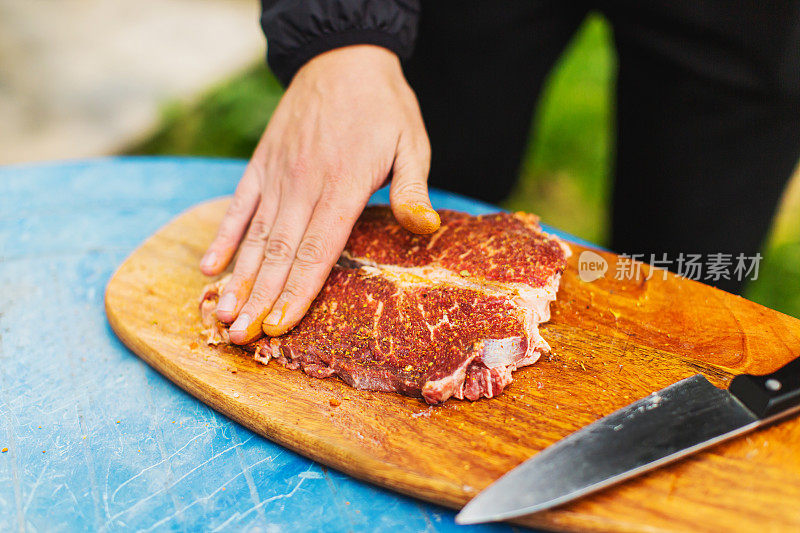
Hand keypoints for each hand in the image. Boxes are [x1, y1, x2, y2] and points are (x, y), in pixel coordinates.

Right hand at [199, 45, 439, 343]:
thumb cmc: (383, 106)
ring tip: (223, 314)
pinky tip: (209, 266)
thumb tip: (424, 229)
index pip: (318, 250)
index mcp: (345, 185)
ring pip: (255, 235)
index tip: (279, 326)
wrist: (342, 56)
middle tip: (241, 338)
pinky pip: (238, 204)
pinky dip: (224, 235)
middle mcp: (305, 184)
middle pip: (279, 252)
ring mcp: (279, 174)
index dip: (297, 291)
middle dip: (260, 299)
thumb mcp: (412, 143)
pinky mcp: (262, 163)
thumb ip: (413, 189)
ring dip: (238, 278)